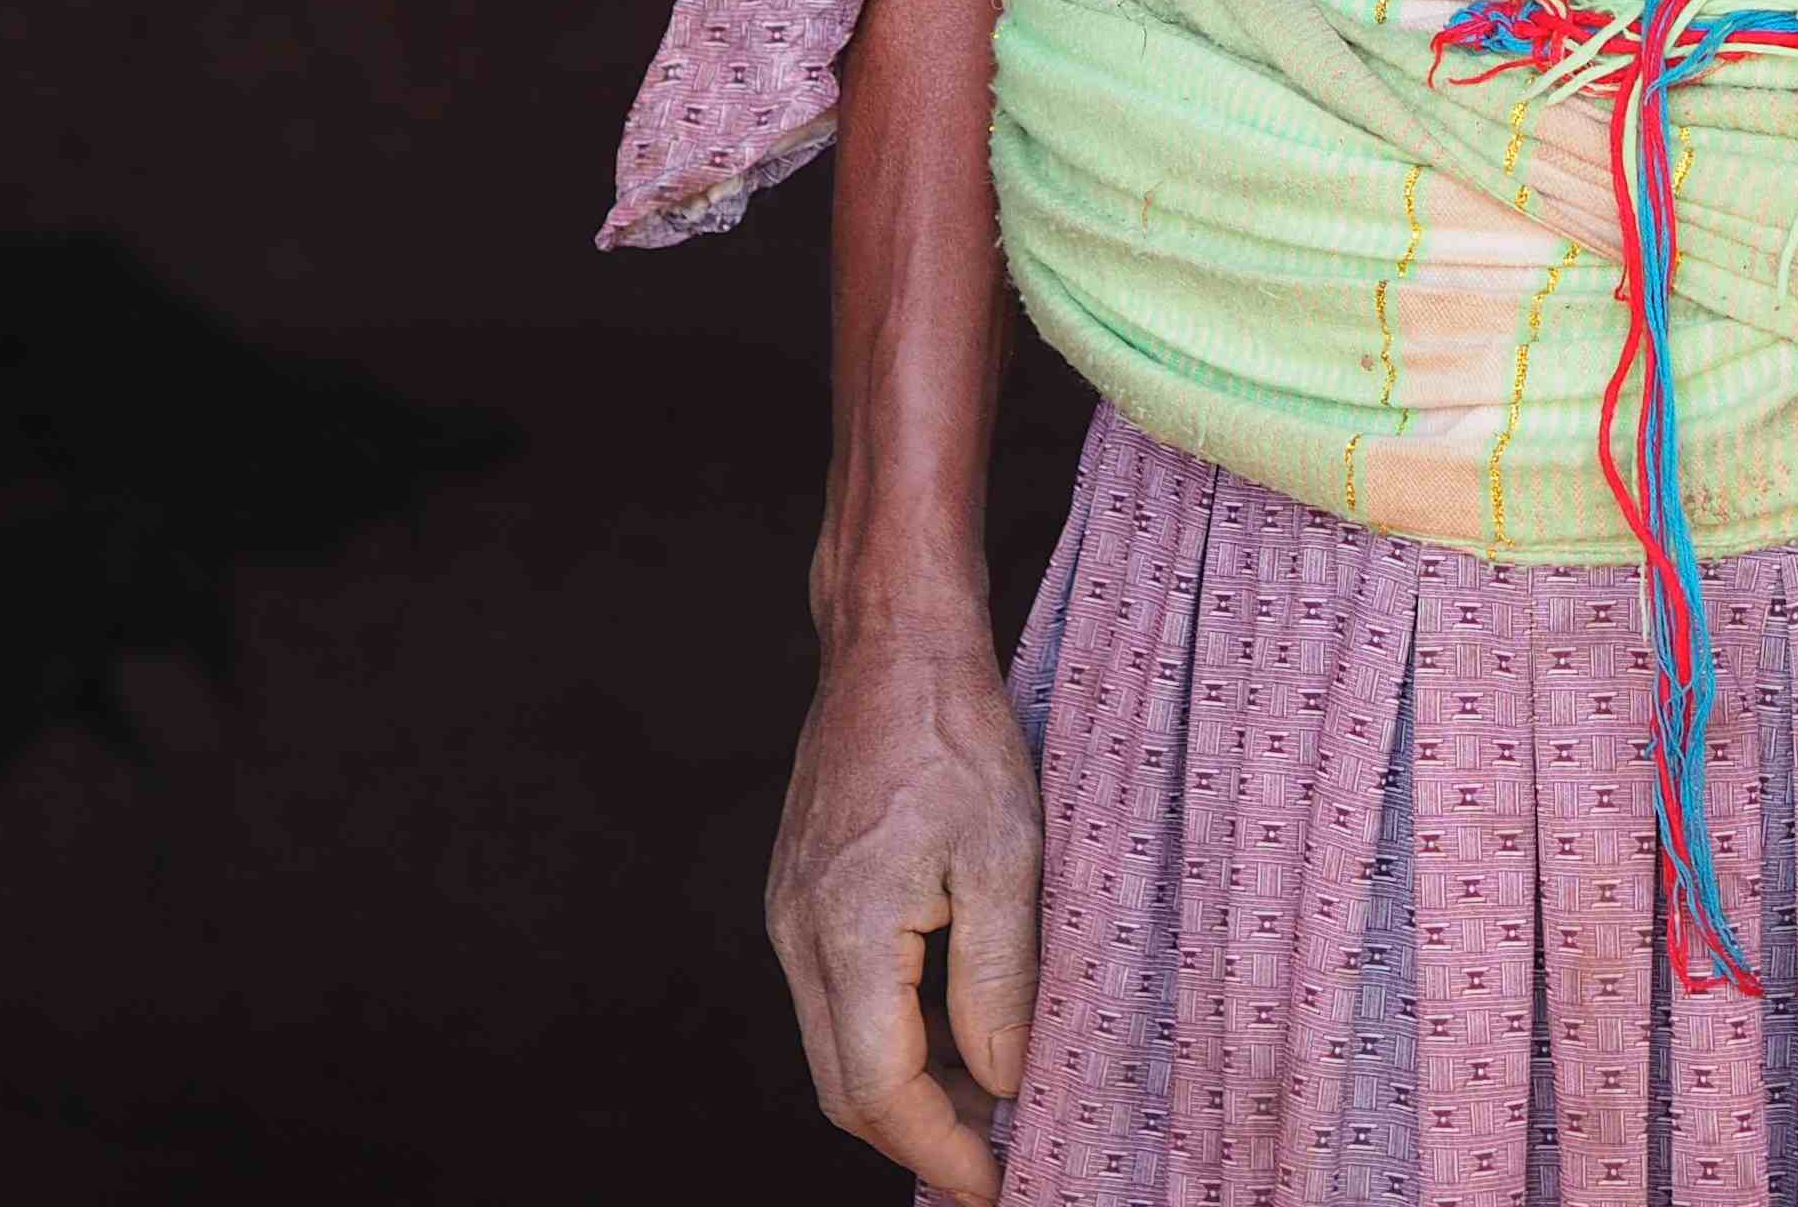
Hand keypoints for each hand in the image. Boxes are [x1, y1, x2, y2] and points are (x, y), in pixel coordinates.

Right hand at [769, 605, 1040, 1205]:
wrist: (891, 644)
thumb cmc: (955, 734)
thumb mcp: (1006, 857)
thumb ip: (999, 980)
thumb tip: (1000, 1082)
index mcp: (846, 935)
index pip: (880, 1091)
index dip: (938, 1150)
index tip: (996, 1182)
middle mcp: (799, 937)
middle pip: (844, 1088)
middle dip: (920, 1136)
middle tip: (996, 1156)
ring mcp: (791, 914)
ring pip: (838, 1044)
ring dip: (908, 1084)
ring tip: (993, 1095)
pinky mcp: (802, 892)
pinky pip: (839, 994)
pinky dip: (893, 1029)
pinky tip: (957, 1021)